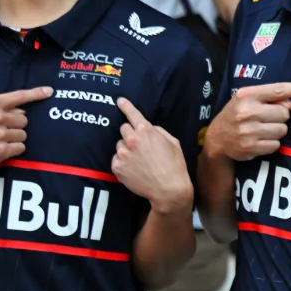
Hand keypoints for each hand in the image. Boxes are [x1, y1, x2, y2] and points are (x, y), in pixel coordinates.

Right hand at [0, 86, 51, 174]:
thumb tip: (19, 109)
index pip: (19, 96)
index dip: (36, 93)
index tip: (49, 91)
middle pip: (24, 120)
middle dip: (16, 125)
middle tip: (1, 130)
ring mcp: (0, 134)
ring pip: (23, 134)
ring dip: (15, 138)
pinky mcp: (1, 150)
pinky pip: (20, 147)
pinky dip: (14, 149)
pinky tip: (1, 148)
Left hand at [112, 98, 191, 215]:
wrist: (168, 189)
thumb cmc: (174, 165)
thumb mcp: (173, 142)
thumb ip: (158, 132)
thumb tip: (148, 129)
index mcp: (147, 131)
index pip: (133, 114)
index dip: (126, 106)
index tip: (120, 101)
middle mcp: (132, 140)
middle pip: (123, 129)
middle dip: (130, 134)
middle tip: (139, 145)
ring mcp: (122, 154)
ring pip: (119, 145)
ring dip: (126, 149)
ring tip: (139, 161)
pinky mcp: (117, 167)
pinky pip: (116, 159)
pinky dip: (123, 162)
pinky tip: (134, 169)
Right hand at [204, 82, 290, 161]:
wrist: (216, 140)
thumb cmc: (236, 115)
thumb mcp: (247, 100)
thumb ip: (269, 98)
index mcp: (246, 95)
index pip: (278, 90)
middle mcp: (247, 111)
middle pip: (285, 113)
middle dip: (281, 116)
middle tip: (267, 118)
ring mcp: (248, 130)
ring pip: (283, 130)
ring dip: (277, 130)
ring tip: (262, 129)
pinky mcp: (251, 147)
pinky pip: (276, 144)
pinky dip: (272, 143)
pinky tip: (259, 140)